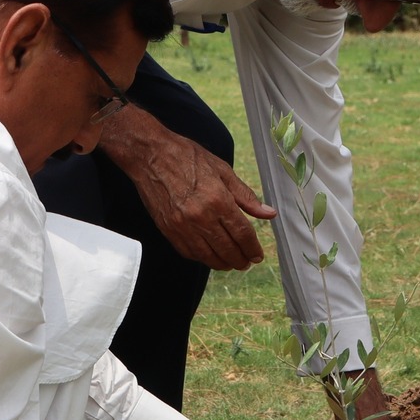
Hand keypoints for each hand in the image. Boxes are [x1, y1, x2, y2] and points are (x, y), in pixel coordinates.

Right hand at [99, 106, 275, 269]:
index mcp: (218, 199)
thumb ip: (246, 196)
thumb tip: (268, 213)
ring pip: (208, 256)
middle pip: (227, 249)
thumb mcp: (222, 170)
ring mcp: (182, 226)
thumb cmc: (186, 157)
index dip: (252, 248)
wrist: (150, 155)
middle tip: (247, 262)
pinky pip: (189, 253)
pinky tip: (210, 256)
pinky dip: (202, 258)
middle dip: (240, 260)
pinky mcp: (168, 230)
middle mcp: (200, 217)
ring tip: (231, 262)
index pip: (242, 233)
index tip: (257, 255)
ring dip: (223, 263)